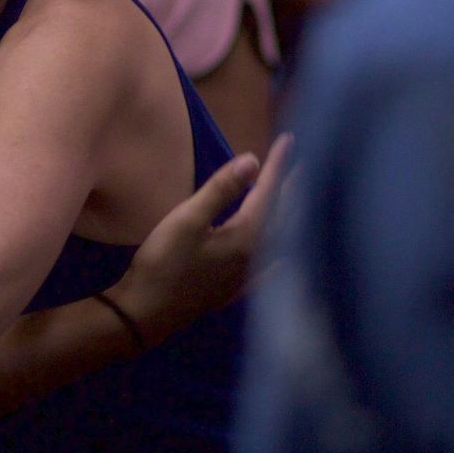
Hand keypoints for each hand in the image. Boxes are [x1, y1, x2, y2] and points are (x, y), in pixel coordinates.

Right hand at [109, 134, 291, 345]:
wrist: (146, 313)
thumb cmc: (164, 262)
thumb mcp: (187, 219)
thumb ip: (221, 190)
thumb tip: (253, 160)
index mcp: (246, 236)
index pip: (267, 193)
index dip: (277, 165)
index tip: (289, 139)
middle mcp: (255, 257)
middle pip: (282, 218)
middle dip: (294, 190)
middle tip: (307, 167)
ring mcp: (246, 277)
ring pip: (279, 243)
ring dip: (291, 219)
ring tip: (299, 203)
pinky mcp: (234, 291)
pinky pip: (268, 271)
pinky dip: (281, 259)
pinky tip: (285, 261)